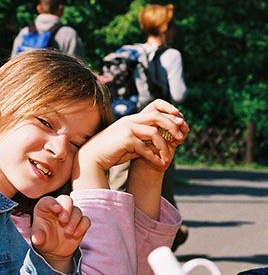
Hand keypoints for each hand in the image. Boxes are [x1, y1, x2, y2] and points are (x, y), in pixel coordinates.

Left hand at [31, 195, 90, 273]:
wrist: (54, 250)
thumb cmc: (43, 239)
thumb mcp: (38, 239)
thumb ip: (37, 237)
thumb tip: (36, 239)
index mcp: (45, 208)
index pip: (48, 201)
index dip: (53, 203)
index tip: (56, 209)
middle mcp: (59, 208)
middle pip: (66, 200)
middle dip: (67, 209)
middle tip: (63, 220)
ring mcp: (71, 214)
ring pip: (77, 210)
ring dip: (74, 221)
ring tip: (67, 233)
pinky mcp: (80, 223)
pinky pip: (86, 220)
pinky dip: (82, 227)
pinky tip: (75, 235)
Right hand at [72, 99, 188, 189]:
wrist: (92, 158)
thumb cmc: (111, 152)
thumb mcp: (130, 143)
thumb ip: (143, 140)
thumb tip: (160, 144)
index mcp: (132, 119)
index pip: (155, 110)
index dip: (170, 114)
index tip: (181, 123)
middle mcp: (131, 121)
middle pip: (158, 117)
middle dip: (172, 126)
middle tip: (181, 138)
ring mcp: (128, 129)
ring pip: (154, 133)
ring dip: (164, 146)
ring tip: (168, 157)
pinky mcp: (126, 140)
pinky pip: (146, 148)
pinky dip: (154, 157)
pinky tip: (160, 164)